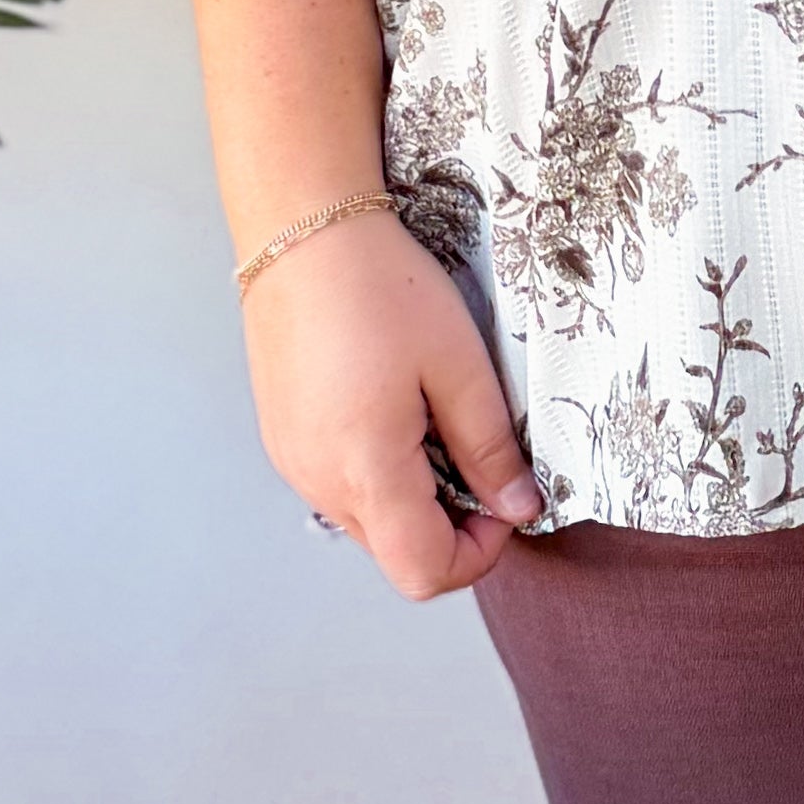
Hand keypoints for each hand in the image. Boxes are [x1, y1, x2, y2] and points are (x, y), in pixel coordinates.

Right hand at [239, 209, 544, 600]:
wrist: (301, 231)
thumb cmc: (378, 286)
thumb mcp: (458, 365)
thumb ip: (490, 448)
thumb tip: (518, 507)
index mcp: (364, 469)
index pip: (424, 571)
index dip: (478, 553)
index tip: (507, 501)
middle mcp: (318, 480)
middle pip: (396, 553)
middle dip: (452, 524)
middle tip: (482, 455)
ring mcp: (294, 462)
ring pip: (369, 521)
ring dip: (417, 497)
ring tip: (437, 421)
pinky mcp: (284, 439)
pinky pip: (342, 485)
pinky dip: (381, 472)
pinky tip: (398, 409)